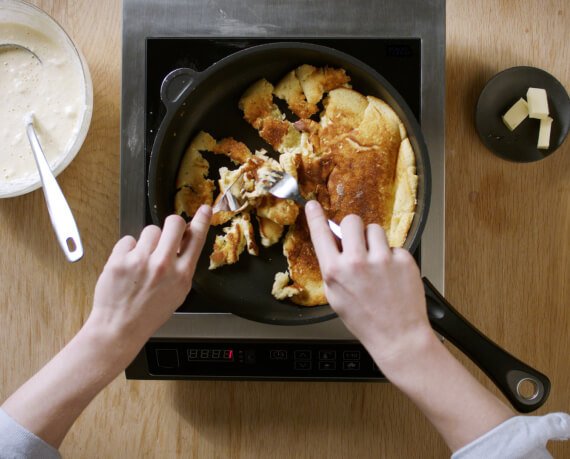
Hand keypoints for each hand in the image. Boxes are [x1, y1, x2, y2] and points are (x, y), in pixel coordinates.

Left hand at [88, 206, 211, 353]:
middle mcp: (163, 266)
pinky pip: (128, 239)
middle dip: (172, 224)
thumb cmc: (148, 313)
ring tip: (142, 260)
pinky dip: (127, 250)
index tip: (205, 209)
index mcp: (182, 275)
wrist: (120, 328)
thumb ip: (183, 266)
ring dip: (147, 241)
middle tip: (166, 235)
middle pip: (174, 223)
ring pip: (150, 230)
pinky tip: (128, 265)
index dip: (202, 220)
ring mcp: (140, 261)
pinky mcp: (120, 260)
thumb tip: (186, 241)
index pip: (196, 239)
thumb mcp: (178, 292)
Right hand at [304, 200, 430, 365]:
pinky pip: (394, 246)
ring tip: (377, 263)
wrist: (398, 336)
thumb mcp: (336, 297)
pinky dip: (393, 257)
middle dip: (354, 229)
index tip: (313, 205)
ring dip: (374, 241)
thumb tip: (334, 245)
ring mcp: (382, 260)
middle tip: (358, 242)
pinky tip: (392, 275)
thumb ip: (333, 269)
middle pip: (352, 220)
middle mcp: (357, 262)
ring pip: (375, 229)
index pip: (321, 234)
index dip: (315, 216)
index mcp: (335, 272)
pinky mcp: (403, 260)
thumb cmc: (366, 321)